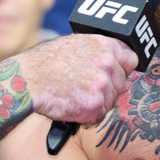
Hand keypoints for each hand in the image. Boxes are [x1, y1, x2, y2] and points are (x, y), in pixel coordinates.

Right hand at [14, 34, 136, 123]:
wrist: (28, 81)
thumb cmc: (43, 62)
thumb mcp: (71, 43)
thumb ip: (94, 51)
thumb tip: (108, 58)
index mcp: (104, 45)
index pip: (131, 58)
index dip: (123, 68)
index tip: (117, 74)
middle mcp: (107, 64)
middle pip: (122, 84)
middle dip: (108, 89)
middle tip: (87, 88)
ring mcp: (103, 86)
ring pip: (111, 102)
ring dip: (96, 103)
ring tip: (75, 96)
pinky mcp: (95, 106)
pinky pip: (99, 116)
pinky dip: (87, 116)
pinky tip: (72, 105)